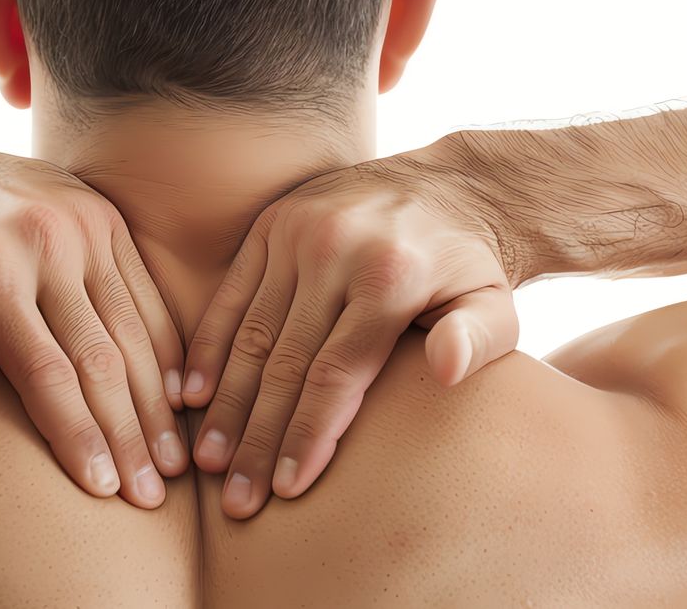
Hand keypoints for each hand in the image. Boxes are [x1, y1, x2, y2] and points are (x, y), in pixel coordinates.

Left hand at [0, 136, 189, 506]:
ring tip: (173, 464)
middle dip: (128, 434)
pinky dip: (168, 352)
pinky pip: (148, 297)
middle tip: (150, 496)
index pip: (46, 371)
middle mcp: (46, 243)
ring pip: (135, 330)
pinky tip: (180, 402)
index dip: (77, 434)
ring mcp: (86, 227)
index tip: (102, 490)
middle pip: (100, 357)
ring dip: (157, 402)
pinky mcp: (111, 222)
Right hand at [180, 140, 520, 517]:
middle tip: (236, 500)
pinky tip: (190, 395)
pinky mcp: (272, 223)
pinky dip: (208, 347)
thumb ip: (476, 340)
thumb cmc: (471, 268)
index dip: (308, 435)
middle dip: (257, 438)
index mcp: (389, 276)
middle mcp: (335, 249)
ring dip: (225, 403)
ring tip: (208, 462)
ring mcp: (297, 232)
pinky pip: (231, 294)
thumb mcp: (496, 304)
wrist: (453, 185)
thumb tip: (445, 369)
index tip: (286, 491)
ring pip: (251, 333)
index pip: (336, 374)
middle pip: (285, 363)